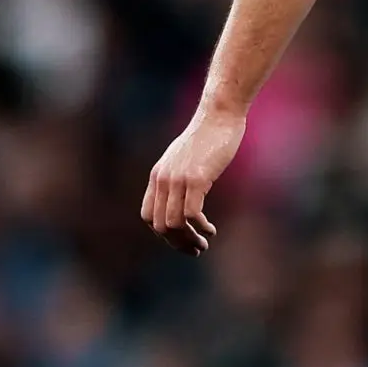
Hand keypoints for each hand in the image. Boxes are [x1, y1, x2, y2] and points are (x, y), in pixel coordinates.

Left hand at [141, 104, 246, 254]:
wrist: (219, 116)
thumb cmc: (208, 136)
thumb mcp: (185, 159)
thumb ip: (178, 176)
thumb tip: (183, 196)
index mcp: (158, 176)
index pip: (148, 216)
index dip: (163, 234)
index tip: (182, 239)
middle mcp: (163, 179)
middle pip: (160, 225)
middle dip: (177, 243)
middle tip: (195, 250)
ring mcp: (178, 179)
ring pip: (174, 224)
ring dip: (189, 240)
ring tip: (203, 244)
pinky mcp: (197, 179)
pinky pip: (192, 214)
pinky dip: (200, 228)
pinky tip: (210, 230)